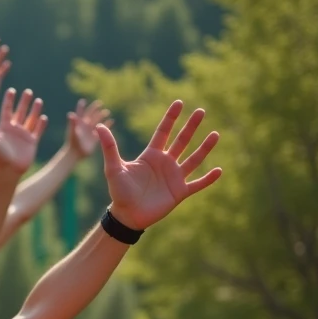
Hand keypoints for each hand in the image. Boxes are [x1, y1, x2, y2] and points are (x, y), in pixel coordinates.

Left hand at [0, 88, 46, 173]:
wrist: (9, 171)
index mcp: (4, 128)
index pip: (7, 110)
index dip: (9, 101)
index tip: (11, 90)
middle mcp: (14, 130)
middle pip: (20, 112)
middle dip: (24, 102)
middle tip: (28, 91)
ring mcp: (24, 136)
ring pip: (30, 119)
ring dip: (34, 110)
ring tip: (38, 100)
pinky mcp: (32, 142)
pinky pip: (38, 131)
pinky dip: (41, 124)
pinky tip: (44, 117)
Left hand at [66, 98, 111, 157]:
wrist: (75, 154)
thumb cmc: (73, 143)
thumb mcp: (73, 131)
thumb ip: (72, 123)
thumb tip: (70, 114)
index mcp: (79, 123)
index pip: (80, 113)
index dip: (81, 107)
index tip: (82, 101)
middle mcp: (85, 126)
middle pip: (91, 115)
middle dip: (95, 109)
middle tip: (100, 103)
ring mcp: (90, 132)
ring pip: (97, 121)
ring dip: (101, 116)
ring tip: (106, 112)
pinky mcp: (95, 138)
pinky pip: (101, 130)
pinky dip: (107, 125)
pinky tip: (112, 121)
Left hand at [99, 99, 221, 229]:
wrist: (127, 216)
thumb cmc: (119, 192)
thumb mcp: (113, 168)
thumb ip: (109, 148)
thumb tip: (98, 127)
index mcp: (151, 156)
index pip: (163, 132)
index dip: (170, 118)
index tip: (179, 102)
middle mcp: (165, 163)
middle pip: (181, 141)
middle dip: (191, 126)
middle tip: (201, 111)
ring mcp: (174, 177)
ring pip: (194, 159)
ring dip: (205, 147)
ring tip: (216, 134)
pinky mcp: (180, 192)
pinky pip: (197, 184)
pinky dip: (208, 179)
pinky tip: (219, 170)